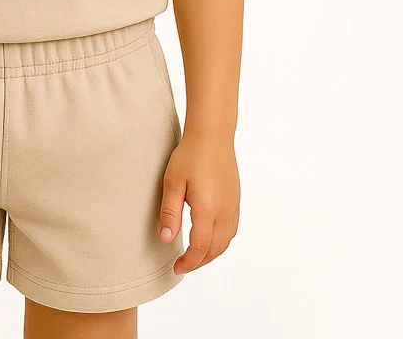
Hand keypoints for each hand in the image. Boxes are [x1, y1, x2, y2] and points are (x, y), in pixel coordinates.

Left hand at [159, 131, 239, 273]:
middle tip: (183, 265)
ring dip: (212, 253)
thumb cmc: (190, 155)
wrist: (212, 135)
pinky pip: (232, 229)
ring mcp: (233, 206)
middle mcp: (225, 212)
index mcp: (208, 210)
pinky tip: (211, 237)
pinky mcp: (236, 199)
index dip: (189, 262)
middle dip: (200, 262)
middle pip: (216, 250)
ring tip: (195, 255)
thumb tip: (167, 240)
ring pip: (226, 241)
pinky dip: (222, 240)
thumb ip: (170, 213)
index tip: (177, 268)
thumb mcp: (173, 183)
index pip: (200, 248)